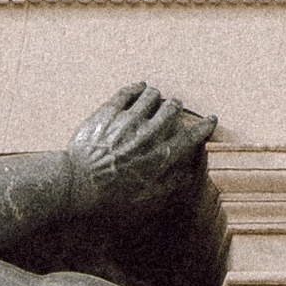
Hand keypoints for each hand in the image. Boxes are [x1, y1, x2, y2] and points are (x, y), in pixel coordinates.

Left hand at [64, 80, 212, 218]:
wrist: (76, 183)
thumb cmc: (108, 195)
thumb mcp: (143, 198)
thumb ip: (168, 184)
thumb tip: (187, 174)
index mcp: (158, 157)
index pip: (189, 137)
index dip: (203, 127)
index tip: (210, 120)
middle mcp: (147, 135)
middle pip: (172, 109)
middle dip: (175, 107)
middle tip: (173, 108)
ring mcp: (127, 121)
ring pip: (151, 96)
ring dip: (156, 97)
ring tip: (154, 99)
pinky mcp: (108, 112)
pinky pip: (128, 92)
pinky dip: (136, 88)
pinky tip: (139, 88)